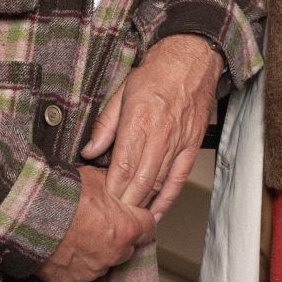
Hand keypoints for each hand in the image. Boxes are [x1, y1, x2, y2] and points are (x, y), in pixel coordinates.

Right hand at [35, 168, 155, 281]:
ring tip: (76, 236)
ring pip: (103, 263)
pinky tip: (63, 249)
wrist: (28, 212)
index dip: (139, 219)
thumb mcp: (97, 179)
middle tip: (99, 224)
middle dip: (117, 238)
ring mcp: (93, 271)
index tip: (131, 216)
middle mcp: (114, 254)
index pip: (148, 227)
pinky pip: (79, 275)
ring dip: (96, 252)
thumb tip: (120, 188)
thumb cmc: (63, 193)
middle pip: (127, 248)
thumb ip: (115, 189)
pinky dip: (74, 265)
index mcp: (127, 229)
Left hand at [80, 34, 221, 218]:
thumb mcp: (122, 93)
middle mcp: (160, 135)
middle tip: (111, 219)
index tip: (101, 203)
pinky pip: (178, 179)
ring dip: (143, 204)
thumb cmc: (157, 73)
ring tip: (129, 221)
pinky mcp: (191, 146)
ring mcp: (178, 142)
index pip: (122, 165)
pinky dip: (167, 199)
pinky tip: (156, 212)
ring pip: (158, 182)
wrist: (191, 61)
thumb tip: (89, 151)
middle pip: (140, 180)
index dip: (111, 188)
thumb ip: (105, 125)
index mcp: (140, 120)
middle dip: (124, 203)